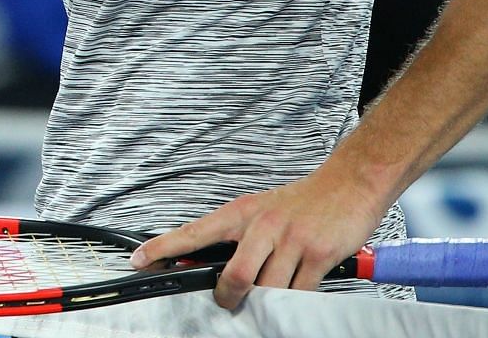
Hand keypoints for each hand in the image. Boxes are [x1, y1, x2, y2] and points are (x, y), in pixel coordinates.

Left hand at [130, 166, 388, 309]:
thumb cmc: (302, 202)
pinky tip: (295, 292)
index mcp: (241, 213)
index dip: (162, 248)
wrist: (348, 183)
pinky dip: (293, 300)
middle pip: (233, 275)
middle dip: (227, 297)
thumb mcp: (259, 210)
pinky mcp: (318, 255)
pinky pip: (299, 292)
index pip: (193, 232)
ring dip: (264, 301)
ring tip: (268, 297)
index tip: (139, 260)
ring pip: (267, 288)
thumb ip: (234, 236)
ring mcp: (291, 240)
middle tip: (227, 303)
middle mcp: (262, 225)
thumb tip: (205, 264)